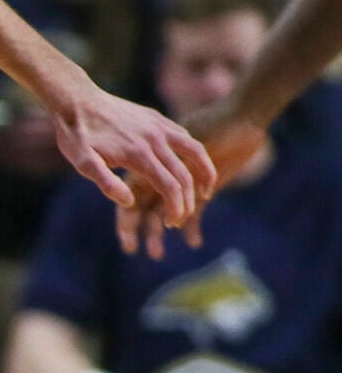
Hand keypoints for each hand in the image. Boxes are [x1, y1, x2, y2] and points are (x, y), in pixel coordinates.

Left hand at [42, 86, 212, 247]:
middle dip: (186, 200)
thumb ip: (105, 183)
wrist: (76, 99)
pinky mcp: (157, 118)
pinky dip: (195, 153)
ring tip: (205, 192)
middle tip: (180, 217)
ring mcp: (158, 125)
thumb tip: (129, 202)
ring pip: (194, 151)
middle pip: (184, 174)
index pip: (169, 186)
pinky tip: (191, 165)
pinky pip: (184, 136)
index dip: (175, 207)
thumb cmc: (76, 134)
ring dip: (204, 173)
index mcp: (138, 154)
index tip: (171, 222)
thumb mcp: (81, 162)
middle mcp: (154, 138)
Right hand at [116, 99, 262, 258]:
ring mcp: (183, 183)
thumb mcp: (186, 139)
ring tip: (157, 255)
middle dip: (142, 231)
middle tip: (141, 252)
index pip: (132, 196)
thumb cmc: (215, 123)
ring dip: (162, 232)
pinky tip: (193, 242)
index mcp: (151, 161)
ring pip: (167, 213)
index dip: (127, 220)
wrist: (245, 117)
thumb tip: (140, 193)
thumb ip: (165, 163)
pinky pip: (195, 213)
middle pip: (145, 208)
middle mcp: (163, 173)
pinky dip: (193, 226)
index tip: (127, 242)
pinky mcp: (205, 190)